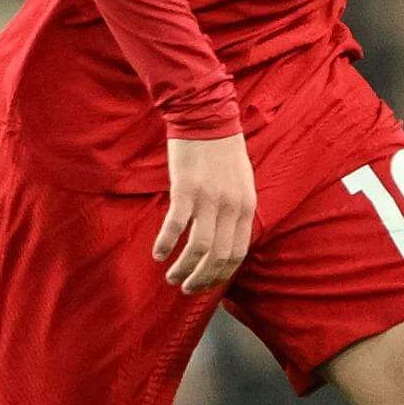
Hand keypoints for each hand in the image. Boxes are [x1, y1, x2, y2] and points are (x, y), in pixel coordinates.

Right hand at [155, 132, 256, 293]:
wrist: (206, 117)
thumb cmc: (222, 150)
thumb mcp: (242, 182)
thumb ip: (237, 210)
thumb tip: (229, 240)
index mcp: (246, 206)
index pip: (238, 253)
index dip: (221, 274)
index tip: (206, 284)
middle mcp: (231, 206)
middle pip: (218, 257)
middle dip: (201, 278)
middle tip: (186, 287)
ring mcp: (209, 199)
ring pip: (198, 248)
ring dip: (183, 268)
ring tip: (171, 277)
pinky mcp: (186, 189)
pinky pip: (175, 226)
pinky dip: (165, 244)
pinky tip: (157, 253)